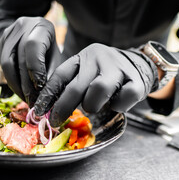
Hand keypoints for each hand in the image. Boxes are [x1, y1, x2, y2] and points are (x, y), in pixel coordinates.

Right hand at [0, 17, 60, 105]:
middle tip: (34, 102)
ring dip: (17, 86)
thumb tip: (48, 95)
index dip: (35, 68)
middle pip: (20, 58)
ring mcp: (8, 33)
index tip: (40, 87)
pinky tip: (21, 91)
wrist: (32, 32)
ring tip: (27, 99)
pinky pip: (2, 66)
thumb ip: (53, 73)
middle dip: (27, 84)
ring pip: (7, 64)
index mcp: (41, 26)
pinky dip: (12, 82)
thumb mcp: (56, 57)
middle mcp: (22, 26)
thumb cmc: (49, 49)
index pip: (33, 46)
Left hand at [34, 43, 158, 125]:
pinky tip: (116, 104)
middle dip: (63, 108)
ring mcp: (118, 68)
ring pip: (99, 89)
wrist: (140, 64)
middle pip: (76, 86)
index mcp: (84, 57)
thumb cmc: (105, 74)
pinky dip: (118, 106)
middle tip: (56, 121)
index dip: (47, 96)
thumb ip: (71, 85)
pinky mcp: (136, 81)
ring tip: (93, 105)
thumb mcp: (86, 72)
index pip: (60, 76)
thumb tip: (49, 108)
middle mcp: (99, 59)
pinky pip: (123, 98)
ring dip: (92, 104)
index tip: (39, 111)